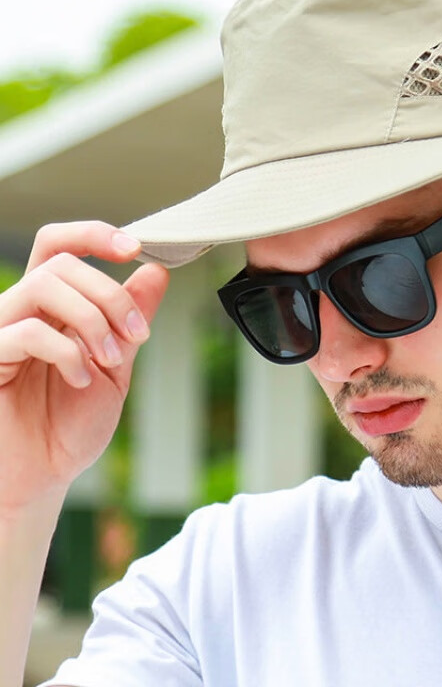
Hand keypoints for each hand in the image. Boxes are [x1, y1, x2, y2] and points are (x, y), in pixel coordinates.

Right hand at [0, 222, 168, 515]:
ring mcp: (0, 333)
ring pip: (44, 284)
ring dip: (92, 318)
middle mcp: (21, 311)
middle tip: (137, 335)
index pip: (61, 245)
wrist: (40, 477)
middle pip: (62, 262)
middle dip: (111, 294)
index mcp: (52, 307)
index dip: (95, 235)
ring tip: (110, 358)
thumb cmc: (69, 424)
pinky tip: (81, 379)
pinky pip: (25, 331)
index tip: (136, 248)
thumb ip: (131, 318)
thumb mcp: (116, 365)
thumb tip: (156, 271)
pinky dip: (66, 351)